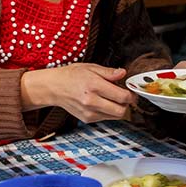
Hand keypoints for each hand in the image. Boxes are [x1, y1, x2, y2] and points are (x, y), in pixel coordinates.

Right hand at [20, 64, 136, 122]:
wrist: (54, 87)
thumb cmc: (72, 75)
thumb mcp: (91, 67)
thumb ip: (109, 72)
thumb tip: (123, 73)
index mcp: (94, 86)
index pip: (122, 96)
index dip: (131, 95)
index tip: (131, 91)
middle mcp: (91, 101)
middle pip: (121, 111)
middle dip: (127, 104)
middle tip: (124, 96)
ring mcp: (89, 112)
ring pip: (115, 116)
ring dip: (118, 108)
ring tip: (112, 98)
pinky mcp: (87, 119)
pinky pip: (106, 118)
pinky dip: (109, 112)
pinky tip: (103, 102)